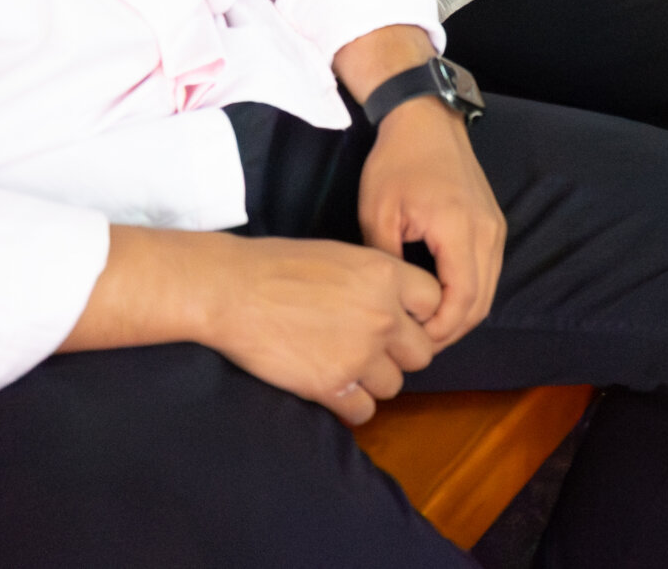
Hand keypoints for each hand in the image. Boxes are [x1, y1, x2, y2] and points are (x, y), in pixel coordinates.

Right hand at [197, 234, 443, 425]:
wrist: (232, 290)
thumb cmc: (278, 266)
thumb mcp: (341, 255)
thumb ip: (377, 280)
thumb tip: (399, 304)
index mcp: (385, 274)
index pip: (435, 302)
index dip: (417, 314)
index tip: (399, 319)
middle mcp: (382, 315)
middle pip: (421, 352)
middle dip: (398, 353)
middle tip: (368, 347)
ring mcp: (360, 353)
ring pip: (394, 385)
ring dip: (372, 380)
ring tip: (342, 364)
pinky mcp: (332, 384)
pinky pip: (363, 411)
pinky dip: (349, 405)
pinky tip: (329, 387)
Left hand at [359, 97, 504, 349]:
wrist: (425, 119)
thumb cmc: (397, 162)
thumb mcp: (378, 213)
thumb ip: (387, 262)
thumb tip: (392, 304)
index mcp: (458, 228)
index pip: (462, 298)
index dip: (441, 329)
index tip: (414, 341)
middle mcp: (487, 232)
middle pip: (482, 302)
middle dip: (452, 330)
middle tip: (419, 345)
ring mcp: (495, 228)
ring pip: (489, 290)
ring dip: (462, 314)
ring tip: (428, 328)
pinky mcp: (493, 224)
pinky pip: (489, 272)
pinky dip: (470, 294)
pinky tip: (441, 301)